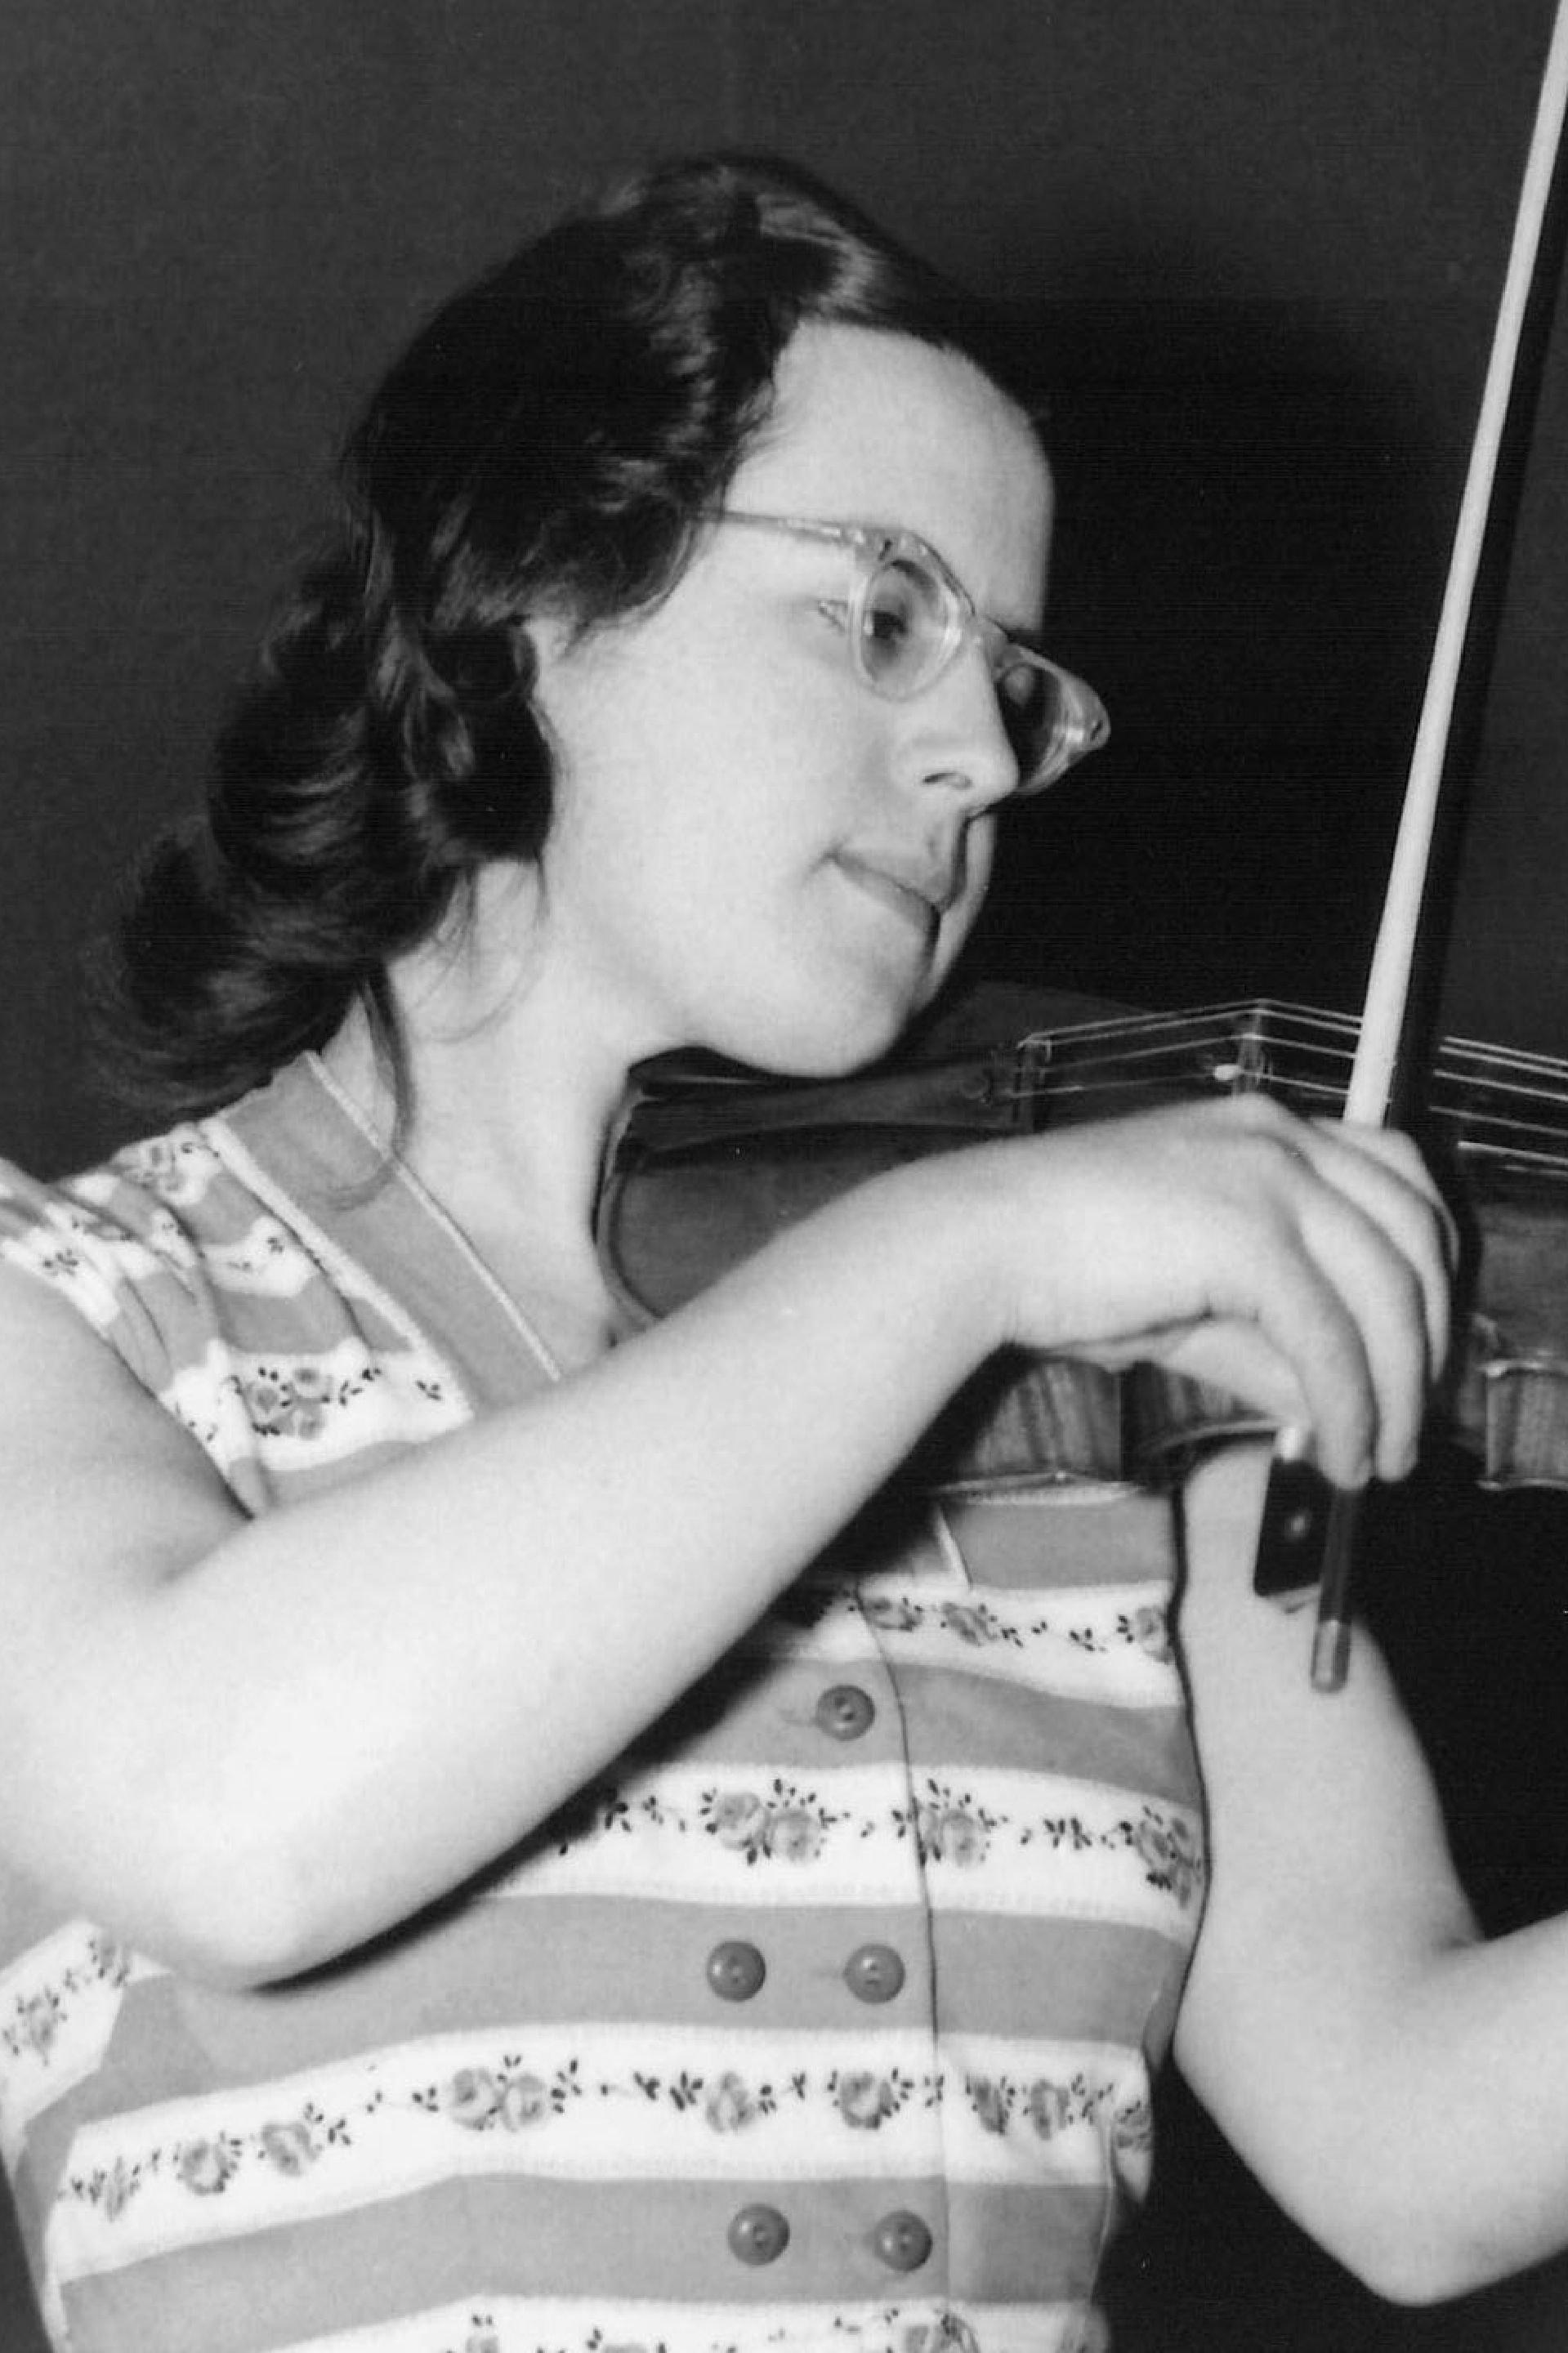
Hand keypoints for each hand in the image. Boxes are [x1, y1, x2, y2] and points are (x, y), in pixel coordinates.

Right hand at [966, 1095, 1453, 1487]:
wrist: (973, 1245)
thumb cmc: (1058, 1265)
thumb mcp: (1183, 1302)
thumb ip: (1263, 1344)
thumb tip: (1329, 1411)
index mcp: (1264, 1129)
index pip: (1398, 1178)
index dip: (1428, 1268)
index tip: (1420, 1349)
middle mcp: (1279, 1137)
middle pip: (1414, 1234)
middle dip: (1429, 1340)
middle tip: (1411, 1424)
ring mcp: (1268, 1177)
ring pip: (1386, 1292)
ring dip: (1396, 1392)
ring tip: (1377, 1461)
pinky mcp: (1249, 1235)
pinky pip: (1329, 1337)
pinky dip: (1347, 1407)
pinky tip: (1333, 1455)